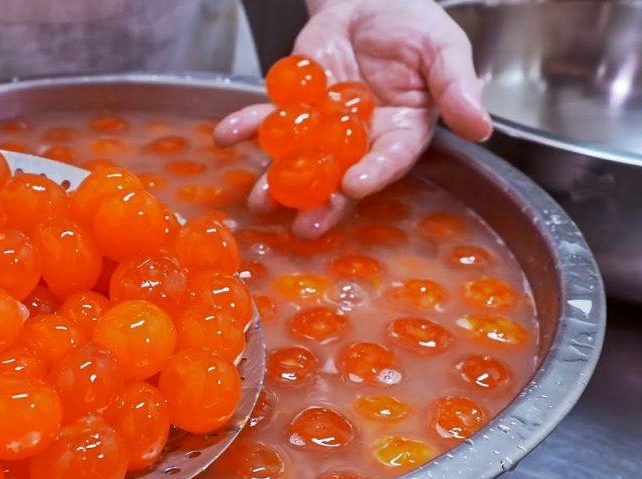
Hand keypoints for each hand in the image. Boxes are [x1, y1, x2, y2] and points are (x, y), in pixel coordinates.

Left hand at [215, 0, 491, 237]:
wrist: (373, 1)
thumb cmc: (414, 27)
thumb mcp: (444, 49)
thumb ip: (458, 86)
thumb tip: (482, 126)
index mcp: (401, 134)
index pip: (389, 161)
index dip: (373, 174)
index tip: (355, 186)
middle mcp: (359, 141)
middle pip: (340, 178)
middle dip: (322, 203)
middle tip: (304, 226)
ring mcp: (321, 127)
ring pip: (298, 159)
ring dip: (276, 180)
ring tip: (259, 200)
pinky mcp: (291, 107)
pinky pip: (266, 121)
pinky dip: (246, 128)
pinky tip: (226, 135)